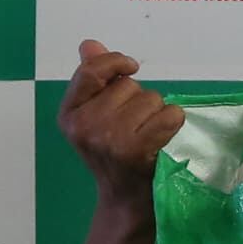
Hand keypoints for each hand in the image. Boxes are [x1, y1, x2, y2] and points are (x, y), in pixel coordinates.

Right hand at [58, 40, 185, 198]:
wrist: (125, 200)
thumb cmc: (113, 153)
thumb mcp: (95, 116)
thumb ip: (94, 78)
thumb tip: (89, 44)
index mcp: (69, 114)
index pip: (90, 71)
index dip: (114, 62)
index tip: (131, 68)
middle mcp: (84, 126)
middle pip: (127, 85)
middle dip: (137, 99)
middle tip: (133, 127)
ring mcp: (109, 139)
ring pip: (151, 98)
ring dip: (156, 113)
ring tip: (146, 136)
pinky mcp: (136, 151)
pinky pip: (169, 114)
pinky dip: (173, 121)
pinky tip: (162, 137)